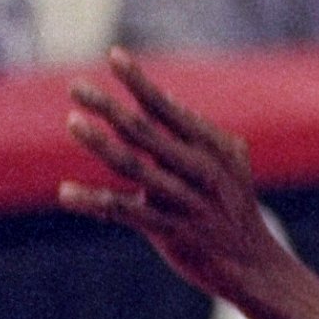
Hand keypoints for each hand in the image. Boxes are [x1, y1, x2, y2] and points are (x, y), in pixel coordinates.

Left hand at [60, 50, 286, 306]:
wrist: (252, 263)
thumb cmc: (232, 206)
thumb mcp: (228, 162)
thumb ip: (195, 132)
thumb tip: (163, 97)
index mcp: (212, 146)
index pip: (168, 107)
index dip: (140, 81)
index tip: (114, 56)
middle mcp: (200, 168)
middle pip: (146, 131)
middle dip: (109, 107)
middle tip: (76, 87)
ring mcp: (186, 200)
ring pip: (134, 167)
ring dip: (100, 144)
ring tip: (73, 123)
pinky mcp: (171, 231)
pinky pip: (125, 212)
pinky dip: (94, 200)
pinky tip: (65, 192)